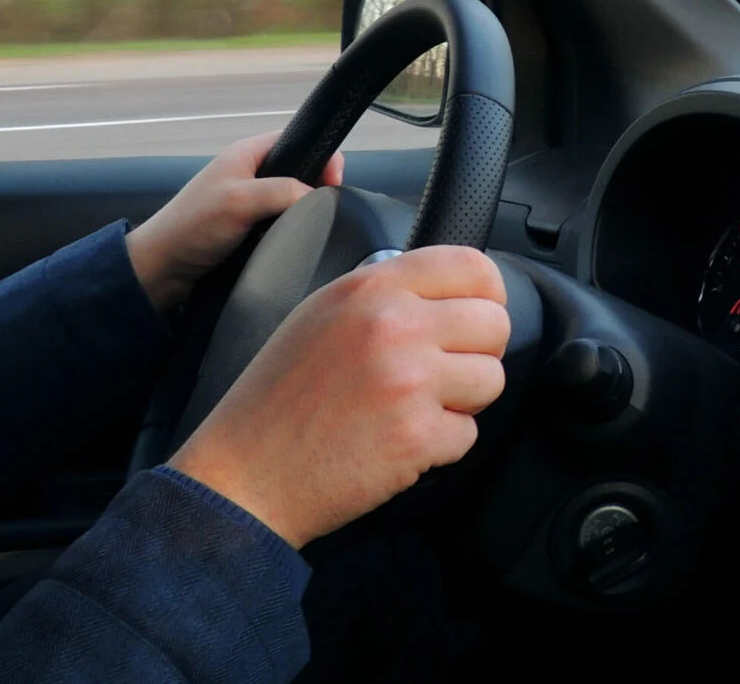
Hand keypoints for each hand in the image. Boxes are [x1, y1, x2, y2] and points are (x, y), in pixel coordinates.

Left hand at [126, 132, 343, 311]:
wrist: (161, 269)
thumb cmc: (192, 226)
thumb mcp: (241, 200)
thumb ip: (284, 191)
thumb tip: (321, 198)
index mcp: (248, 153)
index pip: (300, 140)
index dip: (323, 157)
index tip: (334, 184)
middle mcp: (251, 173)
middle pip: (301, 171)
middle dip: (317, 189)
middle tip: (325, 210)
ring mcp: (249, 202)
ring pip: (293, 201)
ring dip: (302, 215)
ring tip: (310, 230)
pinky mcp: (248, 228)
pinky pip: (281, 223)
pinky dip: (289, 232)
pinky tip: (293, 243)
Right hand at [169, 246, 508, 547]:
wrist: (244, 473)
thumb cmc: (278, 398)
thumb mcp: (322, 313)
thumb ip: (384, 292)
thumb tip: (448, 290)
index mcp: (371, 287)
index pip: (471, 266)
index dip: (488, 293)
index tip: (480, 313)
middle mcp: (396, 325)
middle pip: (495, 323)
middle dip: (479, 352)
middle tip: (445, 372)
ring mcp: (410, 381)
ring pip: (492, 379)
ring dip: (463, 401)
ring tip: (415, 408)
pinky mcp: (417, 436)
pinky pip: (468, 434)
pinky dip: (441, 446)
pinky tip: (397, 442)